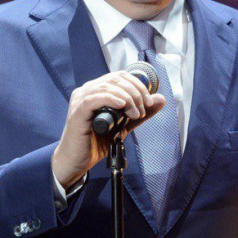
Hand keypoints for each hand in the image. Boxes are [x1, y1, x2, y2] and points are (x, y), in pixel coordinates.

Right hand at [51, 71, 166, 189]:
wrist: (78, 161)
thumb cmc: (97, 142)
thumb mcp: (124, 125)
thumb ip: (140, 113)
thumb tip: (160, 99)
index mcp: (97, 90)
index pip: (120, 76)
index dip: (137, 85)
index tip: (149, 101)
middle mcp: (87, 91)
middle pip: (115, 79)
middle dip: (135, 92)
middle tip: (144, 109)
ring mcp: (80, 100)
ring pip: (107, 87)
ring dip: (127, 98)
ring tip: (135, 113)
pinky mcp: (77, 112)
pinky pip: (94, 98)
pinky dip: (110, 98)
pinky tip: (122, 105)